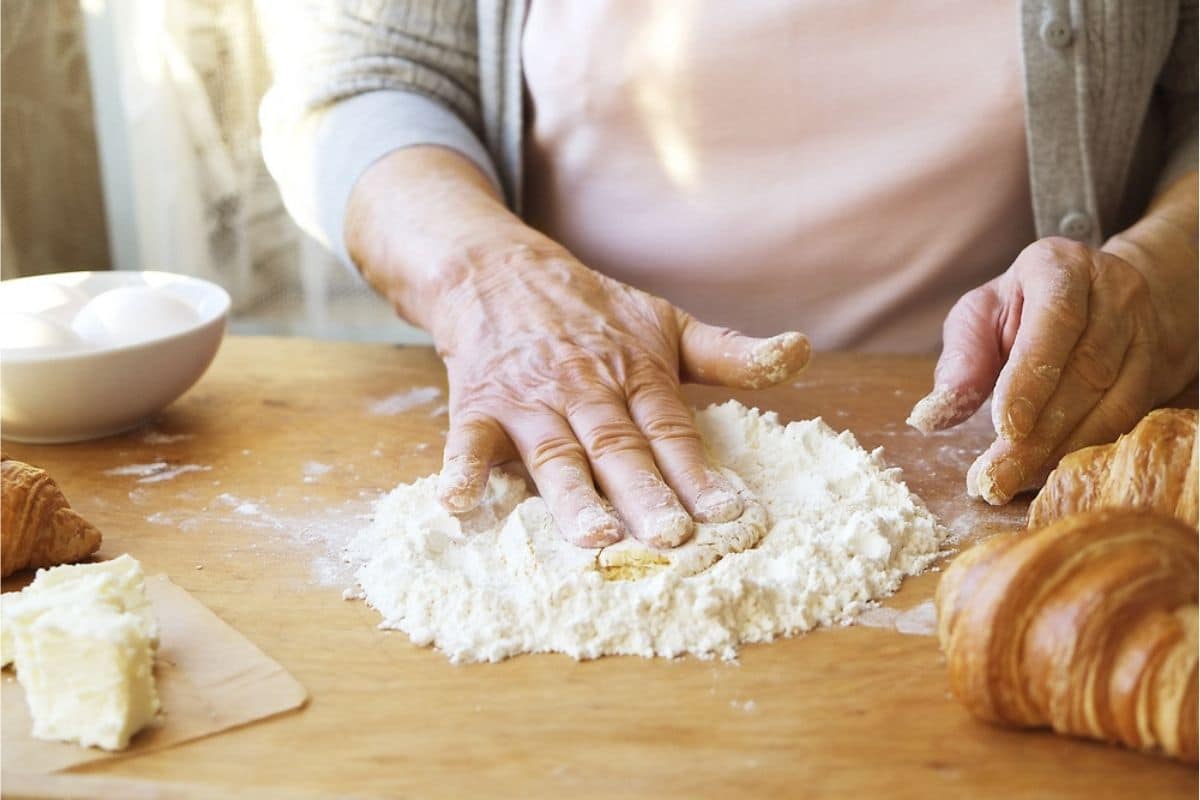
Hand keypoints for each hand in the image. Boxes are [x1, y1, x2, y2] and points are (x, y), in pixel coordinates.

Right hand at [429, 237, 809, 546]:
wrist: (502, 272)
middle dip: (644, 493)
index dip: (696, 472)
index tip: (725, 513)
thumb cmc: (593, 312)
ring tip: (594, 537)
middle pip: (618, 448)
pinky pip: (468, 441)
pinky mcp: (480, 405)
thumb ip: (730, 352)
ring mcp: (530, 400)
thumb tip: (803, 351)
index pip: (670, 430)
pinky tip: (458, 504)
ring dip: (572, 495)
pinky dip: (462, 471)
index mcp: (636, 374)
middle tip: (669, 537)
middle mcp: (586, 390)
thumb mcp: (667, 323)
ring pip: (555, 453)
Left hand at [908, 236, 1192, 504]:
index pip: (1056, 320)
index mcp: (1061, 266)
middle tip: (993, 478)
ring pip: (1113, 400)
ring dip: (1060, 450)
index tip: (1004, 427)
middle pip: (1084, 370)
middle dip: (1037, 433)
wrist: (1092, 299)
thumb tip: (931, 416)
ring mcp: (1144, 331)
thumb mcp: (980, 316)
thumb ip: (960, 359)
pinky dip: (1084, 450)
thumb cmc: (1020, 308)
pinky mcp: (1157, 368)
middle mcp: (1114, 292)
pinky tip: (1046, 472)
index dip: (1032, 377)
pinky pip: (1127, 418)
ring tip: (1011, 481)